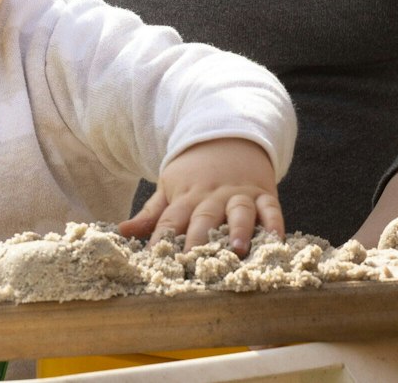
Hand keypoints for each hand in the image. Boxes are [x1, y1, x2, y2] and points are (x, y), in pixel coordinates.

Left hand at [117, 137, 281, 254]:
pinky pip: (271, 208)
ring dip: (239, 230)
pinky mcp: (263, 193)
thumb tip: (121, 231)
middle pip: (204, 218)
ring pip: (239, 212)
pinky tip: (275, 240)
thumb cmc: (195, 172)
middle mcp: (212, 196)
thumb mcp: (169, 187)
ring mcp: (239, 194)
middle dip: (199, 239)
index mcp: (186, 197)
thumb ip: (150, 214)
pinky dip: (275, 223)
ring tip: (237, 249)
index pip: (170, 220)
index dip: (162, 239)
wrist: (229, 137)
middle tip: (195, 261)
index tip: (157, 260)